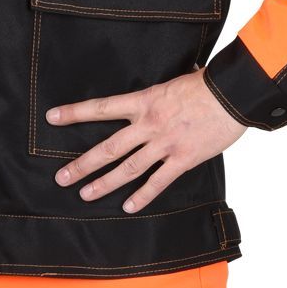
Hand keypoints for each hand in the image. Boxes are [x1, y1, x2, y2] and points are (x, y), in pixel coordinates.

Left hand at [46, 69, 246, 211]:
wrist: (234, 94)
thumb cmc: (208, 83)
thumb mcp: (175, 80)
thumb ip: (160, 91)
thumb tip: (160, 87)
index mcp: (144, 101)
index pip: (102, 107)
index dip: (74, 113)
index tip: (52, 117)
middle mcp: (149, 124)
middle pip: (108, 148)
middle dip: (82, 164)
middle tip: (62, 178)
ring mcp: (165, 144)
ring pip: (127, 168)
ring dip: (104, 184)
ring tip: (86, 195)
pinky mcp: (183, 159)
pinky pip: (158, 181)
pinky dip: (143, 196)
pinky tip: (129, 207)